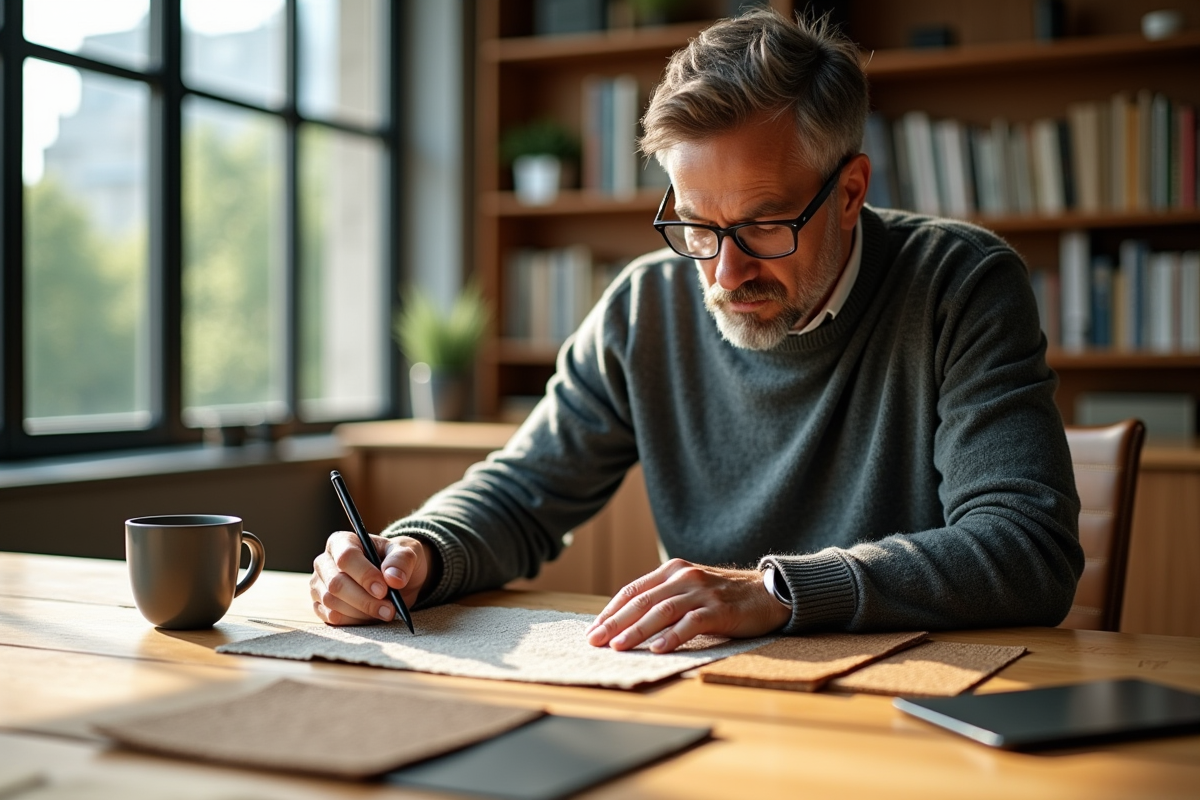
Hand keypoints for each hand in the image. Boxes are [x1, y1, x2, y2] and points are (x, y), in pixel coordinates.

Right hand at [310, 532, 431, 624]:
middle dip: (365, 600)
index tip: (383, 589)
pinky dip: (354, 621)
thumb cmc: (396, 561)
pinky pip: (332, 617)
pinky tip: (371, 616)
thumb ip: (401, 561)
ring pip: (332, 603)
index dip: (364, 575)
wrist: (395, 580)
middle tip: (389, 609)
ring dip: (362, 612)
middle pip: (336, 584)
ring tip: (386, 611)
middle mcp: (325, 562)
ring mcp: (320, 585)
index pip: (346, 557)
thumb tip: (393, 578)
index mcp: (342, 542)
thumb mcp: (407, 552)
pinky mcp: (321, 606)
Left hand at [585, 558, 790, 653]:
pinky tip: (658, 648)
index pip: (633, 591)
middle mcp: (684, 577)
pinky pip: (692, 622)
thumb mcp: (690, 589)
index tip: (593, 629)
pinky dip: (673, 636)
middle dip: (615, 622)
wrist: (769, 592)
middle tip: (595, 641)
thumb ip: (664, 598)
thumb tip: (628, 623)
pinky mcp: (720, 609)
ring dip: (637, 630)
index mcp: (672, 570)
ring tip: (619, 647)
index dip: (611, 610)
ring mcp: (702, 592)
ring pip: (662, 611)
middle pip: (642, 601)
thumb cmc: (724, 596)